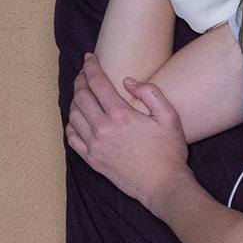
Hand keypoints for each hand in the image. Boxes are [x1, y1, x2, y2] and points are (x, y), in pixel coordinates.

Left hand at [67, 53, 190, 208]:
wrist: (163, 185)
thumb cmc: (169, 153)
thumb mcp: (171, 118)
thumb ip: (151, 94)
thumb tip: (128, 81)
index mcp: (121, 115)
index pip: (98, 83)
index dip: (91, 67)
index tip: (90, 58)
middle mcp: (103, 128)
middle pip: (81, 96)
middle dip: (80, 80)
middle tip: (84, 74)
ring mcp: (94, 145)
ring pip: (73, 115)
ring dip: (74, 100)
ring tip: (81, 94)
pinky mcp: (92, 159)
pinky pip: (72, 137)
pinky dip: (70, 124)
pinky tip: (77, 119)